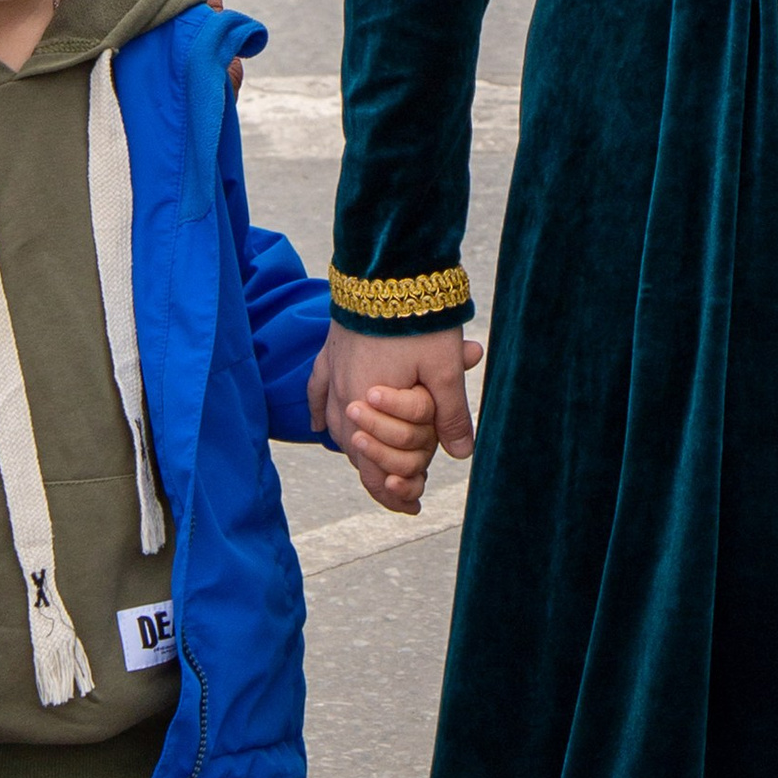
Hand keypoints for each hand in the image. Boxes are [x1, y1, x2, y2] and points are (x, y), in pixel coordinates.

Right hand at [313, 327, 482, 507]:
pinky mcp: (329, 353)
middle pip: (355, 449)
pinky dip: (317, 410)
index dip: (395, 492)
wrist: (386, 270)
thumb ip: (451, 415)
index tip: (412, 506)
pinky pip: (316, 390)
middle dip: (377, 470)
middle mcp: (344, 396)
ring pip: (334, 425)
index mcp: (371, 407)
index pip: (375, 466)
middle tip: (401, 487)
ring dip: (352, 445)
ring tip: (368, 458)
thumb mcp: (444, 370)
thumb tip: (461, 454)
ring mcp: (333, 373)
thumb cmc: (418, 321)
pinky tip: (317, 424)